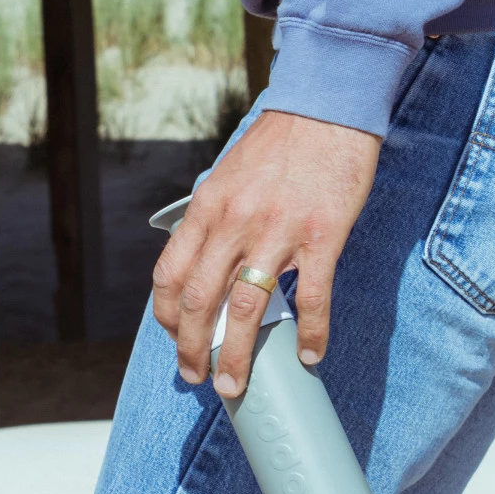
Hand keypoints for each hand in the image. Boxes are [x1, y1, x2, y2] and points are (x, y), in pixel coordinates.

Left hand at [152, 110, 380, 396]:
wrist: (327, 108)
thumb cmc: (277, 145)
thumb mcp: (226, 177)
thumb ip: (213, 221)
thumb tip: (204, 265)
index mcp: (205, 210)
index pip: (170, 275)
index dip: (167, 317)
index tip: (175, 340)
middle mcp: (233, 224)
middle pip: (198, 303)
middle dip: (191, 349)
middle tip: (195, 378)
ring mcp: (277, 233)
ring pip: (244, 310)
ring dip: (236, 356)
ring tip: (233, 385)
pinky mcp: (321, 237)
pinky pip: (312, 298)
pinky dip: (311, 333)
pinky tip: (310, 356)